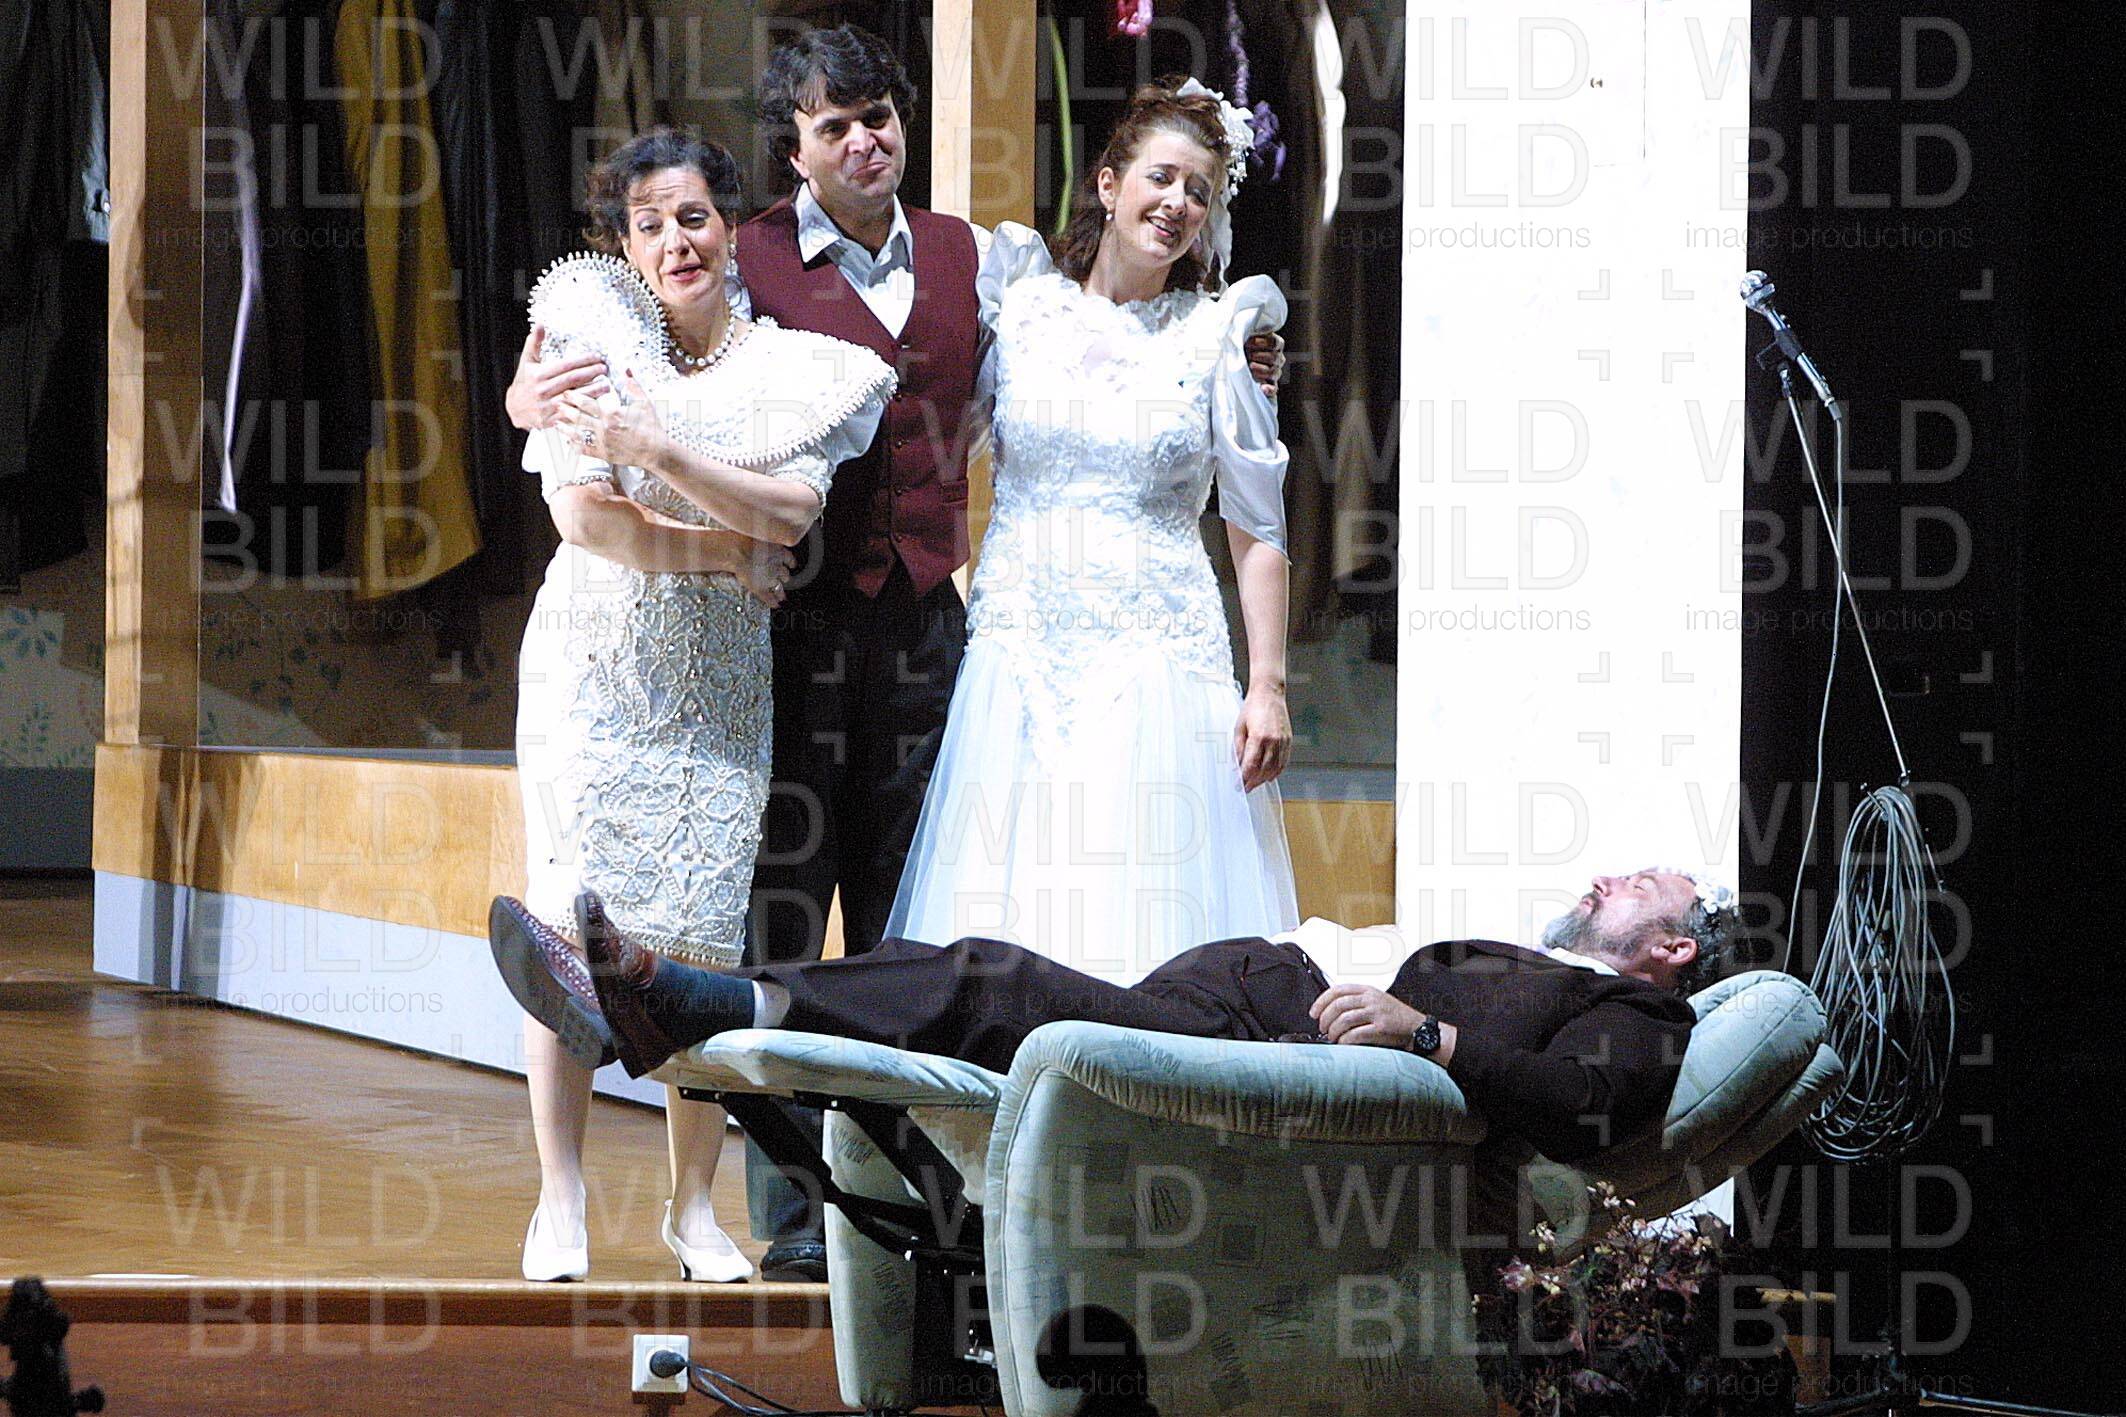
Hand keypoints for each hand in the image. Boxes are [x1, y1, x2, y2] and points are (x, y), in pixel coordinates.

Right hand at [507, 324, 608, 430]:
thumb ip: (534, 343)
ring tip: (606, 384)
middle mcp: (543, 390)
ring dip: (593, 391)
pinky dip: (585, 407)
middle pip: (573, 379)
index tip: (596, 356)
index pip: (566, 365)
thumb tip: (540, 325)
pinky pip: (573, 413)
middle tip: (604, 368)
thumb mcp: (527, 361)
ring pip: (575, 397)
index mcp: (538, 374)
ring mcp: (548, 406)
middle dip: (591, 373)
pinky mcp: (552, 419)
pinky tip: (597, 401)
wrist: (514, 408)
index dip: (583, 360)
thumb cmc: (524, 382)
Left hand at [555, 370, 665, 469]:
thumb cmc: (651, 427)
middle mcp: (604, 429)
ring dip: (565, 428)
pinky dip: (574, 446)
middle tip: (556, 404)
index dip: (573, 397)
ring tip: (556, 422)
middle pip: (578, 417)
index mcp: (612, 414)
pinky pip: (584, 450)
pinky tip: (568, 441)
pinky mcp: (604, 455)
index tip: (566, 392)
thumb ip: (633, 385)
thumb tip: (627, 369)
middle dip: (565, 410)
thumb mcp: (644, 402)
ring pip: (577, 435)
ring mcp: (603, 443)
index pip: (586, 403)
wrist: (656, 451)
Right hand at [730, 537, 796, 607]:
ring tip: (782, 595)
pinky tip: (775, 605)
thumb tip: (760, 529)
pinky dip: (772, 602)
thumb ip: (761, 534)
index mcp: (777, 550)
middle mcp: (776, 565)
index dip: (790, 562)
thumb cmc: (742, 537)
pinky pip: (769, 597)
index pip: (788, 558)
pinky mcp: (760, 588)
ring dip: (781, 590)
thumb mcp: (756, 530)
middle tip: (785, 580)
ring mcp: (769, 578)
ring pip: (779, 586)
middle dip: (785, 576)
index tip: (791, 564)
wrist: (735, 550)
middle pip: (784, 574)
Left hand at [1232, 681, 1291, 791]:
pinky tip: (1269, 776)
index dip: (1244, 778)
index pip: (1251, 765)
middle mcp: (1273, 741)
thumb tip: (1236, 766)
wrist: (1269, 694)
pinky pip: (1284, 762)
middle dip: (1253, 782)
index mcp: (1259, 737)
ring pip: (1275, 768)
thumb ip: (1238, 748)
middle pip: (1264, 770)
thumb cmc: (1252, 708)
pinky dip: (1277, 771)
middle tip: (1245, 788)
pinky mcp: (1288, 740)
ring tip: (1255, 783)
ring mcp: (1283, 741)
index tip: (1238, 785)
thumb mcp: (1239, 727)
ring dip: (1264, 779)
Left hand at [1245, 330, 1285, 399]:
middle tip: (1248, 355)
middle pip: (1274, 357)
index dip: (1262, 342)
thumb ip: (1249, 335)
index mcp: (1276, 344)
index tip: (1248, 342)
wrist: (1237, 363)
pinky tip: (1263, 388)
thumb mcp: (1246, 338)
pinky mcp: (1270, 386)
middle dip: (1260, 356)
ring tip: (1250, 367)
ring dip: (1261, 370)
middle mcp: (1278, 358)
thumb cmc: (1242, 347)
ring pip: (1273, 372)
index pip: (1275, 343)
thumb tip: (1244, 333)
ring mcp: (1275, 373)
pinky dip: (1269, 389)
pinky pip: (1274, 389)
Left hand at [1310, 984, 1424, 1048]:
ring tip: (1332, 1037)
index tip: (1313, 1012)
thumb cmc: (1396, 1018)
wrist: (1417, 1029)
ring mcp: (1376, 1013)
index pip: (1337, 990)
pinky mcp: (1380, 1028)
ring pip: (1344, 1019)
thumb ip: (1357, 1002)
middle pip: (1338, 1005)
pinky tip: (1343, 1043)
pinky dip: (1345, 1040)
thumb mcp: (1377, 1001)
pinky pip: (1355, 1034)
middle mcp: (1371, 999)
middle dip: (1325, 1018)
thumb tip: (1330, 1011)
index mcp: (1368, 990)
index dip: (1321, 1001)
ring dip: (1333, 1031)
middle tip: (1322, 1028)